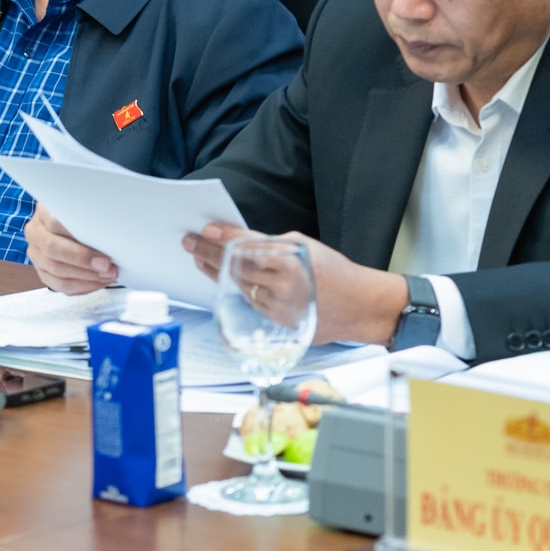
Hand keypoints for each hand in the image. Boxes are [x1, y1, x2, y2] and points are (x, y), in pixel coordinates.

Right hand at [26, 205, 120, 293]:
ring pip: (56, 271)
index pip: (55, 224)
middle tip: (107, 267)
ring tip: (107, 276)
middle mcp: (35, 232)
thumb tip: (112, 232)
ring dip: (86, 277)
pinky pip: (59, 285)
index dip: (79, 241)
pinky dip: (81, 287)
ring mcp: (35, 253)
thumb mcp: (86, 209)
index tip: (103, 254)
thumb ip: (92, 218)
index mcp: (44, 211)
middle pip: (53, 250)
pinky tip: (97, 282)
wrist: (70, 224)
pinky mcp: (42, 271)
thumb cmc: (82, 216)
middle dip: (84, 262)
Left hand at [181, 223, 407, 344]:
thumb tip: (242, 241)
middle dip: (209, 252)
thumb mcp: (305, 247)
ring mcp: (278, 305)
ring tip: (199, 257)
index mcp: (290, 260)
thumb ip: (274, 245)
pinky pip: (250, 300)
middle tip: (190, 242)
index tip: (207, 229)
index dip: (224, 237)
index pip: (247, 246)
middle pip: (236, 266)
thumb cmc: (335, 271)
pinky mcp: (277, 321)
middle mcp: (282, 284)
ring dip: (215, 270)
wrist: (359, 306)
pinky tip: (221, 277)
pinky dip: (235, 287)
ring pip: (239, 284)